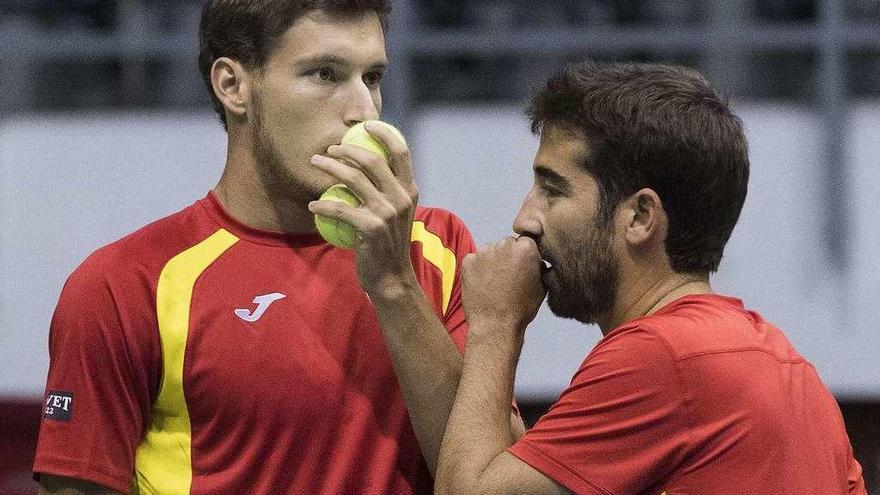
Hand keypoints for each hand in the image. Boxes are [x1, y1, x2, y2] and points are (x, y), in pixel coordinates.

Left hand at [308, 122, 418, 297]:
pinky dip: (322, 206)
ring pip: (352, 179)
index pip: (401, 151)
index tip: (366, 125)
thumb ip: (387, 191)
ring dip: (329, 167)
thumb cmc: (388, 244)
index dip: (384, 133)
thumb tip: (365, 165)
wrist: (392, 278)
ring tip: (315, 163)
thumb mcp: (395, 214)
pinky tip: (313, 206)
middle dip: (347, 149)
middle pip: (371, 160)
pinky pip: (339, 208)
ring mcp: (387, 212)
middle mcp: (401, 197)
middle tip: (330, 149)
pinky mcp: (371, 227)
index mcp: (409, 190)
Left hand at [461, 236, 545, 335]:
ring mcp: (484, 252)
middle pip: (507, 244)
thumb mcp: (542, 286)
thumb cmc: (520, 309)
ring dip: (492, 262)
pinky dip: (477, 269)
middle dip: (508, 256)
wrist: (495, 325)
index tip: (522, 267)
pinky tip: (483, 285)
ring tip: (495, 284)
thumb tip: (538, 260)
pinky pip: (474, 260)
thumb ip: (540, 266)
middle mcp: (504, 245)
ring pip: (490, 251)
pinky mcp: (468, 261)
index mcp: (526, 248)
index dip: (524, 255)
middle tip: (508, 277)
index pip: (526, 241)